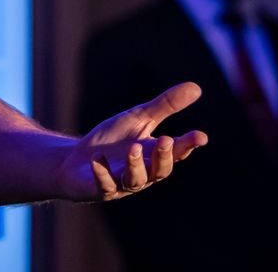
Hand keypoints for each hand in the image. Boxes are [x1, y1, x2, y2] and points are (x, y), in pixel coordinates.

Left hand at [59, 82, 208, 201]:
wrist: (77, 159)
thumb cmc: (113, 140)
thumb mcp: (138, 119)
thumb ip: (165, 106)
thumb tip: (196, 87)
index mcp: (154, 155)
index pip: (176, 152)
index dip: (188, 145)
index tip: (200, 136)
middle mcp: (143, 173)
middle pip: (159, 170)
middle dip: (163, 156)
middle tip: (166, 139)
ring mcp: (121, 183)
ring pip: (135, 180)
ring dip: (135, 164)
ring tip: (133, 148)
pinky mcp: (100, 188)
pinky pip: (104, 184)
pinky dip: (102, 173)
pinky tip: (98, 159)